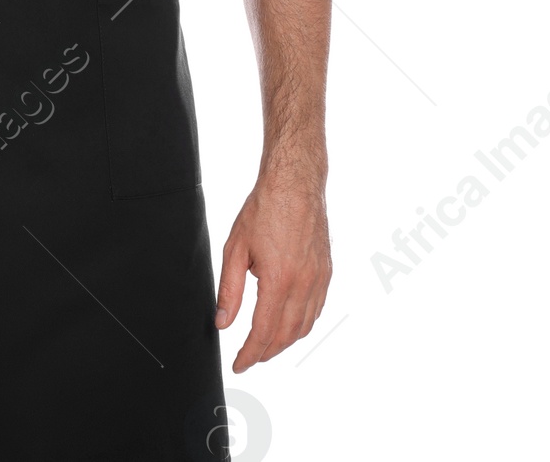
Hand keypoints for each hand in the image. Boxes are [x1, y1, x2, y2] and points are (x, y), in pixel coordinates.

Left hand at [215, 168, 331, 371]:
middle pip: (285, 336)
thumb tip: (223, 322)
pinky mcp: (326, 272)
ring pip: (304, 327)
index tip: (238, 364)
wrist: (294, 184)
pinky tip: (288, 323)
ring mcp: (319, 279)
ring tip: (266, 345)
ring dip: (284, 342)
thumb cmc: (264, 209)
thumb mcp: (235, 248)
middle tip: (249, 357)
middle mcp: (303, 284)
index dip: (249, 354)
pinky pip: (316, 310)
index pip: (263, 332)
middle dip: (266, 352)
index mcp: (278, 280)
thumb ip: (229, 289)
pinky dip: (301, 325)